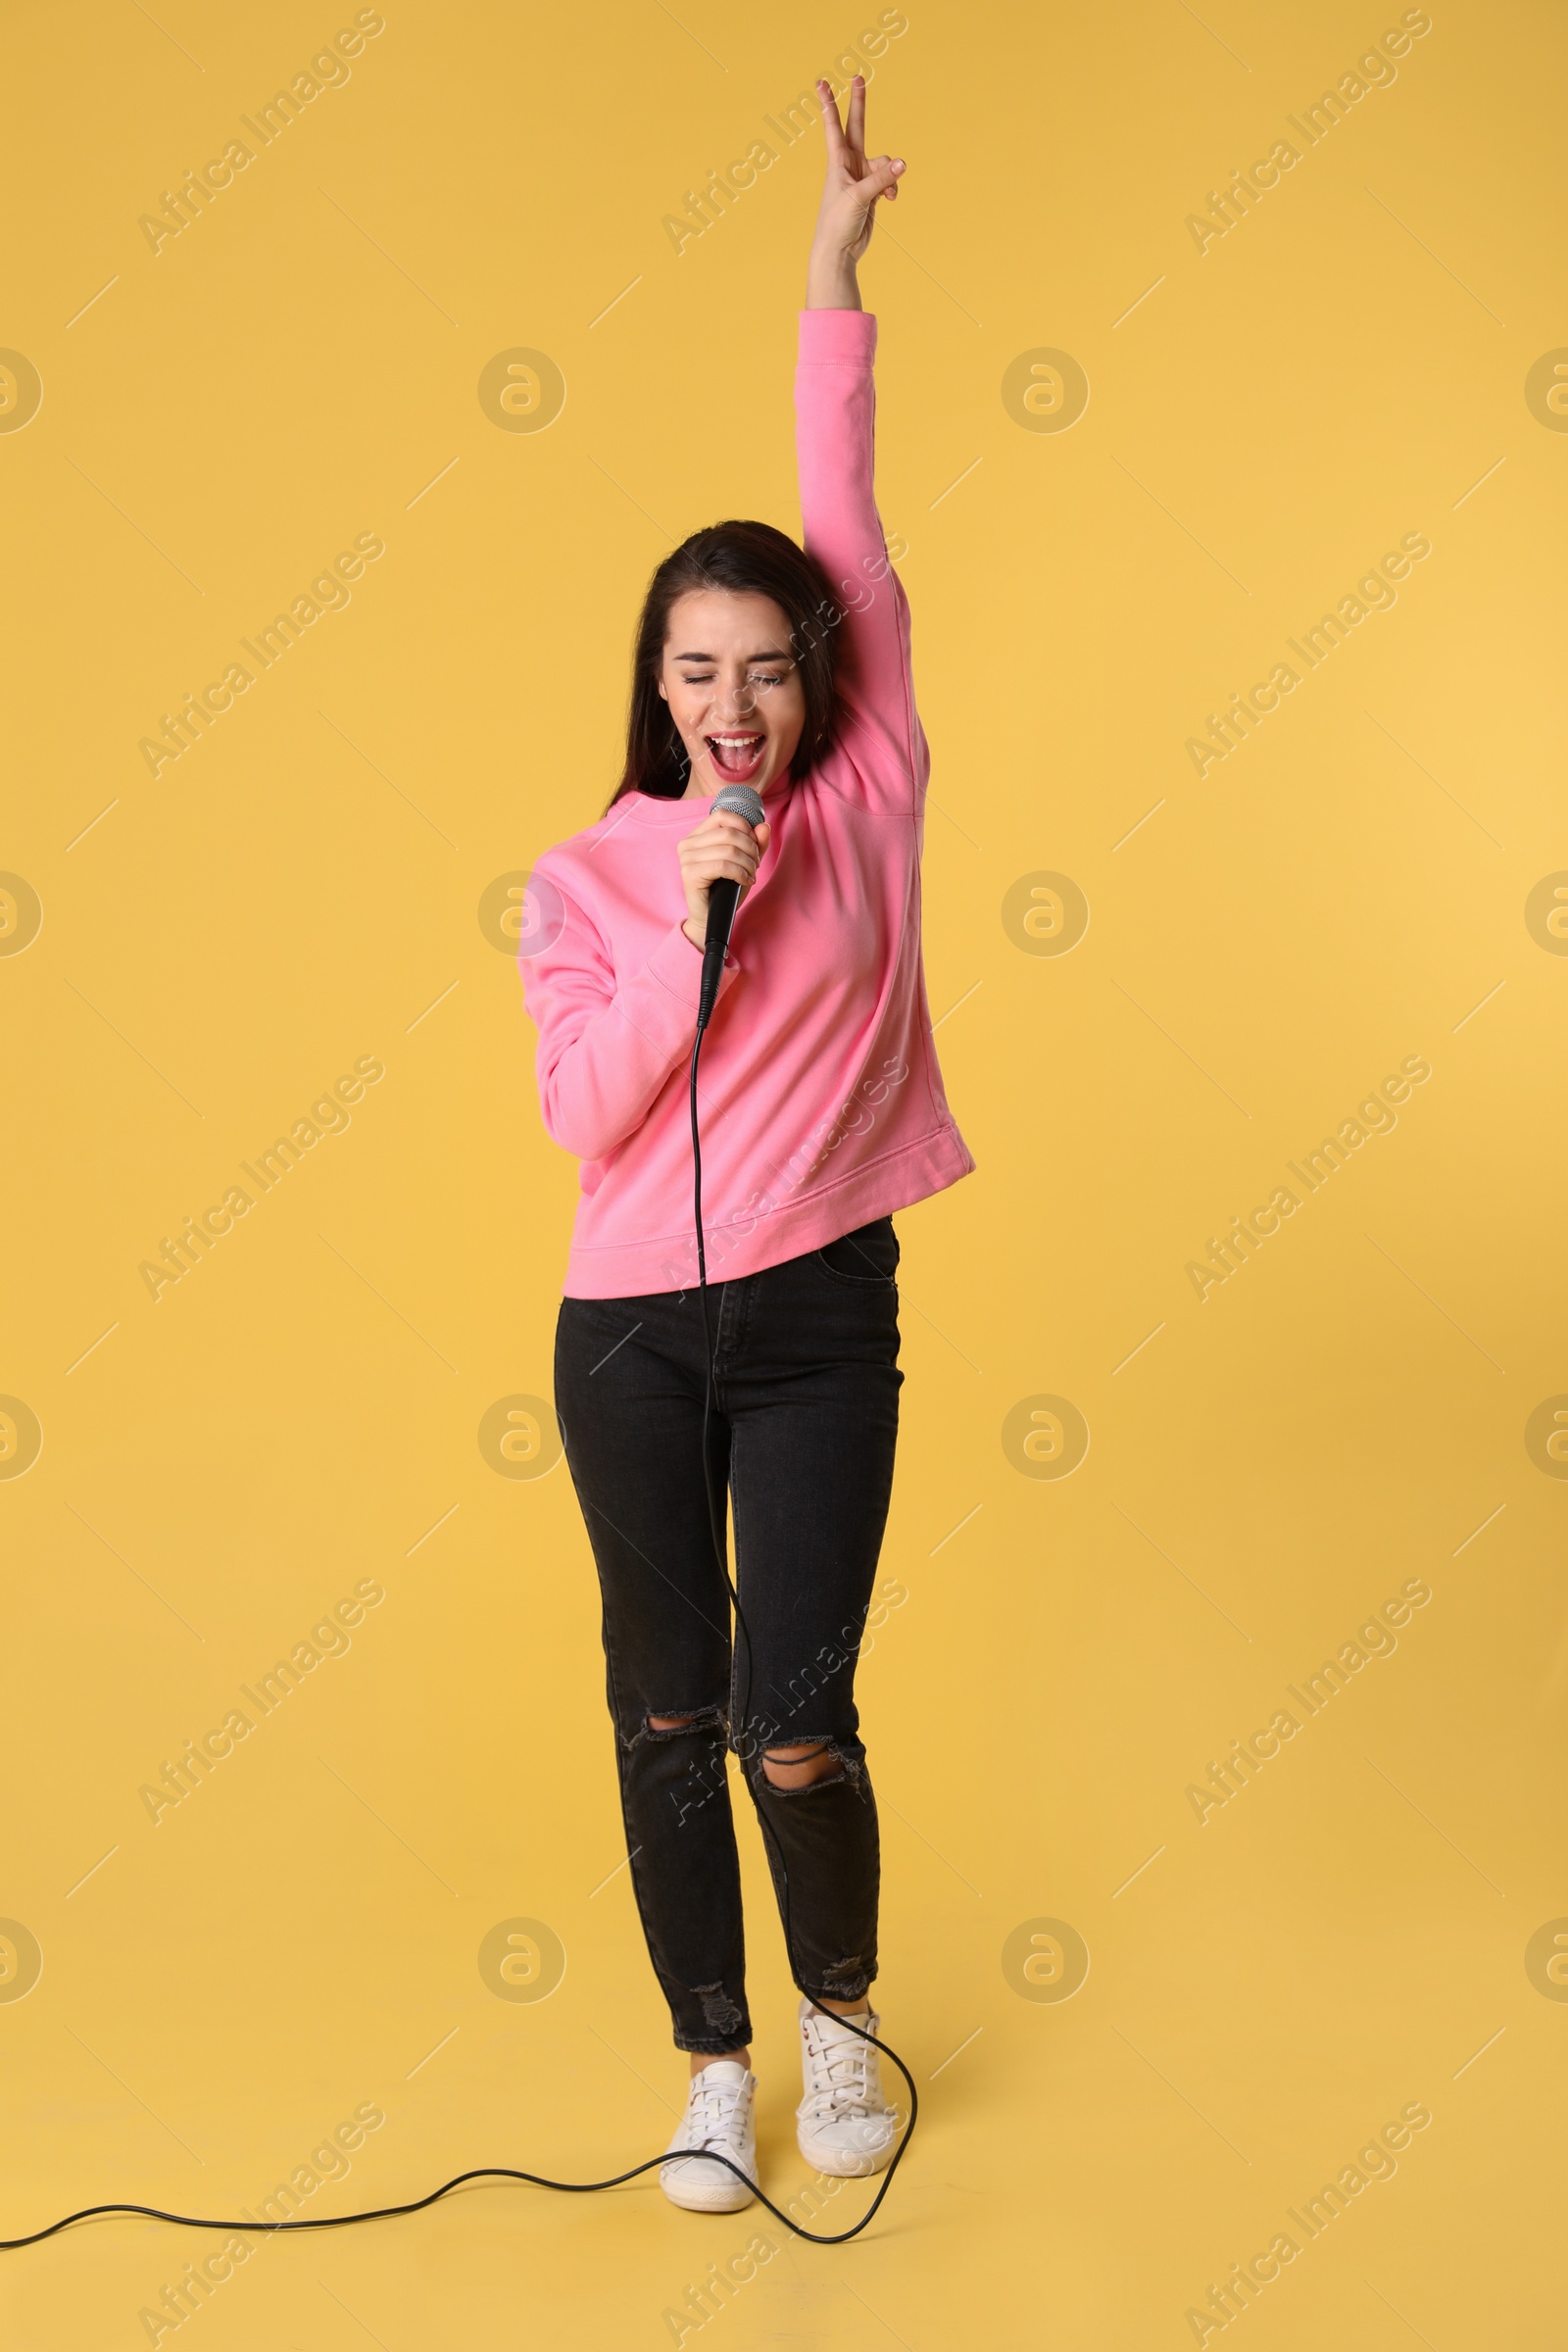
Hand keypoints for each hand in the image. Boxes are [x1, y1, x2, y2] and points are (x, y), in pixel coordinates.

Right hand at [677, 811, 769, 948]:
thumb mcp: (744, 861)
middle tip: (755, 864)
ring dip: (748, 863)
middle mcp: (687, 844)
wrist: (712, 917)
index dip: (744, 827)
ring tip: (751, 874)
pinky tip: (745, 881)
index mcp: (697, 835)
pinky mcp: (689, 874)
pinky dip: (740, 873)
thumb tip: (764, 826)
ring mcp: (686, 858)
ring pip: (729, 849)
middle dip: (750, 848)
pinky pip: (723, 866)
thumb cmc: (725, 888)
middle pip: (729, 833)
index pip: (722, 815)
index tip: (754, 845)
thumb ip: (755, 843)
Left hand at [807, 75, 903, 302]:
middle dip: (859, 104)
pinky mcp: (871, 191)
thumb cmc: (838, 222)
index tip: (821, 83)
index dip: (829, 104)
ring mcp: (861, 177)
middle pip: (857, 127)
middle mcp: (849, 164)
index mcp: (837, 162)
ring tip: (889, 193)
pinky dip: (892, 187)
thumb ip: (881, 178)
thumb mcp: (859, 197)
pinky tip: (891, 198)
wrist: (839, 251)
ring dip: (889, 175)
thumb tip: (903, 164)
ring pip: (883, 162)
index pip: (834, 126)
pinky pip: (888, 180)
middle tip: (858, 76)